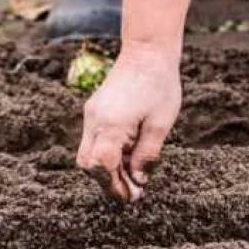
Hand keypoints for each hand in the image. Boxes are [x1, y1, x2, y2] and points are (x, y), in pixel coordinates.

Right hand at [76, 46, 180, 201]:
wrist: (148, 51)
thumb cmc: (159, 85)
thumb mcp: (161, 124)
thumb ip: (147, 154)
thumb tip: (139, 180)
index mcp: (111, 124)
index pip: (102, 166)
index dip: (115, 186)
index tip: (132, 197)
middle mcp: (95, 121)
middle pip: (88, 164)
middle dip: (107, 181)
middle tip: (132, 191)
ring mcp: (92, 114)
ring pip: (88, 154)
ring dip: (107, 168)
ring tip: (133, 174)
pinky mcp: (94, 110)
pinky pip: (93, 140)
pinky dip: (107, 154)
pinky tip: (128, 155)